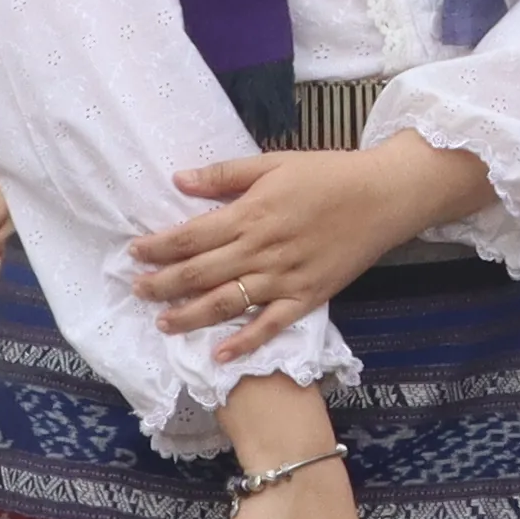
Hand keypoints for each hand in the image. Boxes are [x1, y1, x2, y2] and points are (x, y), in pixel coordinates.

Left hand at [131, 140, 482, 364]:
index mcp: (251, 213)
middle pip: (201, 272)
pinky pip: (271, 325)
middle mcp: (262, 249)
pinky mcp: (308, 297)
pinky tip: (220, 355)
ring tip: (164, 324)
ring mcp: (285, 277)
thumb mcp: (274, 163)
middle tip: (137, 291)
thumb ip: (225, 175)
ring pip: (228, 302)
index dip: (159, 247)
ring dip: (191, 316)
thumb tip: (180, 179)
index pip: (192, 236)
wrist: (385, 196)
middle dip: (164, 284)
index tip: (134, 253)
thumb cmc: (329, 175)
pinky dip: (245, 342)